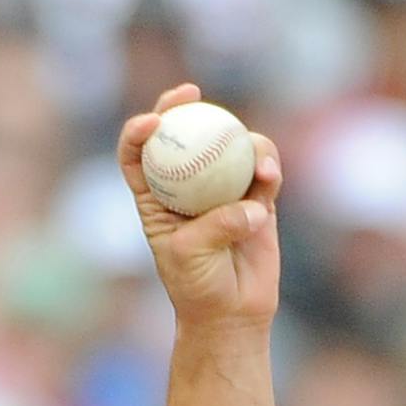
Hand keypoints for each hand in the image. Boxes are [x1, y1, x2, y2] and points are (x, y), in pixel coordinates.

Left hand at [118, 83, 282, 329]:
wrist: (230, 311)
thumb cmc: (197, 286)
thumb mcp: (191, 256)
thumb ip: (216, 225)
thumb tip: (250, 205)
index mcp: (154, 198)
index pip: (137, 156)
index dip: (137, 132)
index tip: (152, 122)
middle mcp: (186, 185)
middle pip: (181, 135)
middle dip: (181, 105)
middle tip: (191, 93)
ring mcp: (222, 187)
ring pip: (229, 145)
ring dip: (241, 142)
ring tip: (256, 165)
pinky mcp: (256, 195)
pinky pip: (262, 169)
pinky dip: (266, 165)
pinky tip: (268, 174)